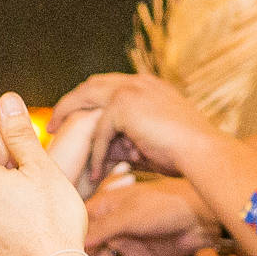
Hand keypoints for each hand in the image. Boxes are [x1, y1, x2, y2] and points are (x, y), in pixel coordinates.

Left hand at [51, 73, 228, 181]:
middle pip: (93, 84)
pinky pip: (100, 131)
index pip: (110, 86)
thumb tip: (109, 155)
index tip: (75, 116)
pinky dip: (95, 153)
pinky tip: (93, 173)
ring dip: (68, 115)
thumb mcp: (152, 143)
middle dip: (71, 101)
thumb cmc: (187, 155)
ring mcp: (131, 90)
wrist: (204, 153)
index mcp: (149, 87)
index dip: (90, 100)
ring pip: (87, 98)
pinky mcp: (125, 105)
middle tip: (53, 121)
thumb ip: (128, 143)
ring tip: (53, 133)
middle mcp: (139, 82)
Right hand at [85, 177, 217, 255]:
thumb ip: (102, 230)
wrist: (202, 216)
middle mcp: (113, 225)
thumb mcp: (128, 215)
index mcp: (106, 207)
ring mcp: (128, 241)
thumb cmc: (163, 205)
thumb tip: (75, 243)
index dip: (68, 239)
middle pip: (91, 247)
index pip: (80, 224)